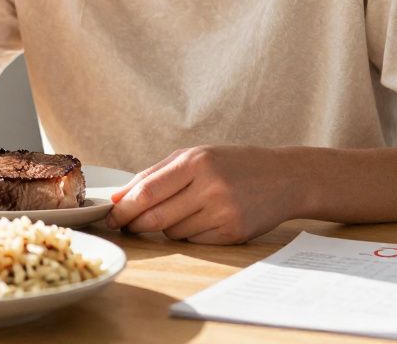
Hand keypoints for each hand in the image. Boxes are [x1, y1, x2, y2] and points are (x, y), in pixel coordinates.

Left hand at [104, 145, 305, 244]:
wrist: (285, 177)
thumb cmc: (234, 163)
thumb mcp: (196, 156)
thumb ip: (155, 174)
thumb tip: (120, 197)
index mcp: (196, 162)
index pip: (147, 191)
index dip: (124, 208)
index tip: (110, 216)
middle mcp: (210, 187)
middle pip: (155, 217)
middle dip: (135, 224)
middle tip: (127, 225)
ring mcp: (223, 212)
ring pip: (172, 232)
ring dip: (165, 227)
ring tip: (181, 210)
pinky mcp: (233, 233)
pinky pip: (193, 241)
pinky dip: (188, 234)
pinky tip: (202, 219)